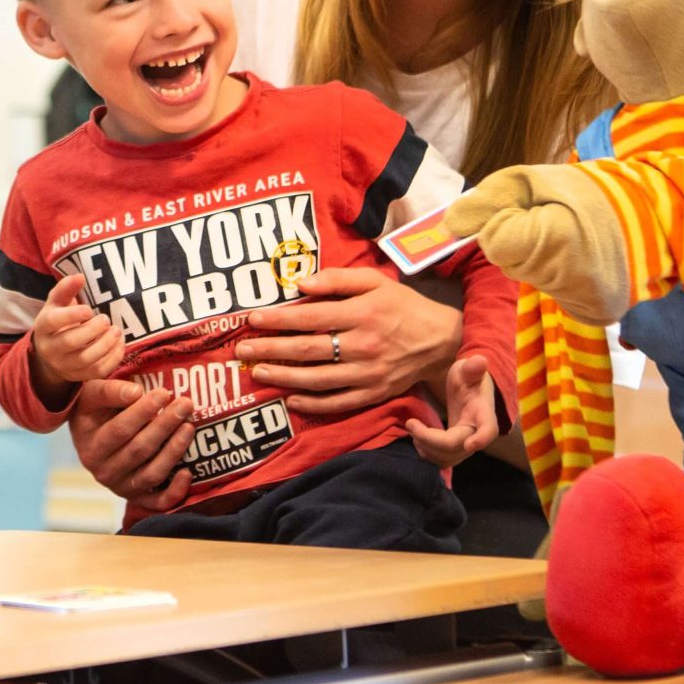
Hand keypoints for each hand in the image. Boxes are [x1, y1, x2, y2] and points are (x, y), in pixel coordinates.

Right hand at [30, 272, 122, 401]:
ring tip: (116, 331)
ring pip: (86, 359)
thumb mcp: (57, 303)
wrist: (51, 352)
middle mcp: (50, 348)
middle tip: (106, 319)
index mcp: (43, 326)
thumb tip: (80, 276)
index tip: (89, 309)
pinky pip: (97, 371)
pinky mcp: (78, 376)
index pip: (53, 322)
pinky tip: (119, 344)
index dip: (72, 315)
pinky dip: (112, 358)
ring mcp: (64, 365)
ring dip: (106, 344)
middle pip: (71, 342)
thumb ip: (66, 288)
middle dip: (93, 330)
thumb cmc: (58, 321)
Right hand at [69, 378, 192, 511]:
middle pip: (140, 450)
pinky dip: (175, 492)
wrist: (91, 436)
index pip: (120, 429)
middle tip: (186, 404)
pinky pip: (159, 501)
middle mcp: (104, 472)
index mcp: (91, 447)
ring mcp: (122, 487)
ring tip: (189, 426)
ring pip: (152, 474)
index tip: (163, 393)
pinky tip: (187, 473)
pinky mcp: (138, 498)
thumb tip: (137, 392)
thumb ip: (110, 391)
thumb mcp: (91, 395)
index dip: (143, 412)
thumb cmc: (94, 410)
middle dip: (165, 425)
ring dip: (174, 450)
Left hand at [234, 266, 461, 418]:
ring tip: (258, 372)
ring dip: (284, 377)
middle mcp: (363, 345)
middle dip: (271, 350)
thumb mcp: (376, 281)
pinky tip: (291, 399)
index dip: (279, 319)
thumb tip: (300, 283)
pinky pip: (338, 402)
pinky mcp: (374, 393)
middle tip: (242, 349)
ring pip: (318, 379)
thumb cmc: (402, 306)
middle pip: (308, 350)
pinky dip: (313, 403)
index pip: (311, 317)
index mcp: (362, 313)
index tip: (252, 319)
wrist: (440, 342)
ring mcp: (368, 373)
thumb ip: (338, 280)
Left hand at [404, 358, 499, 468]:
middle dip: (430, 439)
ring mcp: (466, 443)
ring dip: (427, 449)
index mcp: (483, 412)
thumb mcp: (469, 368)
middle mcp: (476, 432)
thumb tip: (481, 361)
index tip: (469, 445)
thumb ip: (473, 366)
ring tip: (413, 429)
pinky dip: (427, 453)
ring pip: (448, 458)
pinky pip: (442, 460)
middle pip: (456, 447)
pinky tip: (417, 438)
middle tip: (410, 423)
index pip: (488, 430)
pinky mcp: (455, 449)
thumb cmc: (469, 376)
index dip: (481, 439)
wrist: (470, 388)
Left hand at [446, 165, 631, 322]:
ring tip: (569, 235)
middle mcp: (565, 281)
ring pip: (528, 275)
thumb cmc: (594, 191)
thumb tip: (450, 223)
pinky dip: (556, 271)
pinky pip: (551, 289)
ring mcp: (580, 301)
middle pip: (508, 262)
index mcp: (553, 241)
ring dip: (536, 254)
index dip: (504, 220)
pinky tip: (578, 255)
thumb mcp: (539, 178)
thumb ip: (493, 199)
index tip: (529, 207)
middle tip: (553, 218)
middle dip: (519, 238)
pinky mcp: (592, 312)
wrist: (658, 216)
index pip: (494, 243)